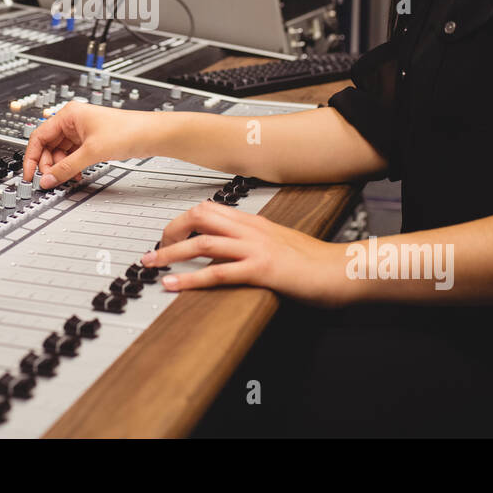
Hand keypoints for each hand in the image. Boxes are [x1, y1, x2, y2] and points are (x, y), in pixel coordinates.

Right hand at [22, 101, 159, 187]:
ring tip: (66, 178)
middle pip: (48, 145)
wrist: (151, 135)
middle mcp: (73, 121)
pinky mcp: (91, 141)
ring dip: (61, 167)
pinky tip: (76, 175)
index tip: (29, 175)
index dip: (32, 157)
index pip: (38, 136)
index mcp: (68, 115)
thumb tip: (47, 180)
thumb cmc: (127, 131)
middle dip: (48, 164)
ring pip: (60, 152)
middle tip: (51, 179)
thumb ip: (66, 168)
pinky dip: (71, 166)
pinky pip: (72, 155)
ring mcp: (82, 131)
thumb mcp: (91, 152)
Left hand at [140, 200, 354, 305]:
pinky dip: (191, 278)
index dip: (183, 220)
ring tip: (151, 265)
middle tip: (155, 249)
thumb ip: (252, 242)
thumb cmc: (314, 261)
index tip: (168, 235)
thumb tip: (227, 250)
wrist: (341, 270)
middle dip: (170, 230)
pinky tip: (174, 284)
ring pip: (202, 242)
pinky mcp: (261, 270)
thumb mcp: (278, 243)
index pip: (209, 209)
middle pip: (199, 216)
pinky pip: (218, 272)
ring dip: (170, 253)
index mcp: (254, 222)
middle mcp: (251, 230)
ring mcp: (255, 249)